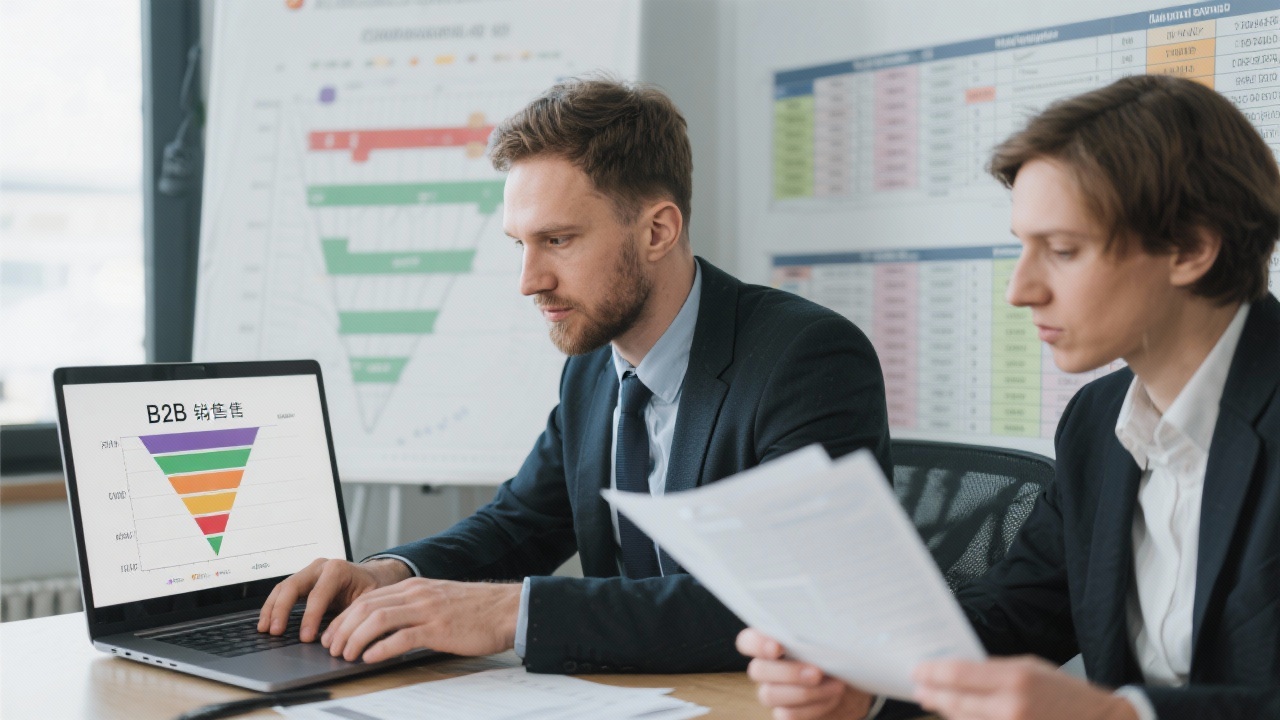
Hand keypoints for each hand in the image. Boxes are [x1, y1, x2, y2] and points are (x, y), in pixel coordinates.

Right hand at [257, 557, 410, 641]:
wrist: (374, 576)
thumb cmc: (372, 588)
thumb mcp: (370, 601)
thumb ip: (354, 616)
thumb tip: (341, 639)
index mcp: (338, 569)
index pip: (318, 594)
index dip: (310, 617)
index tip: (305, 637)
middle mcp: (320, 567)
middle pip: (293, 586)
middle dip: (282, 609)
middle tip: (276, 631)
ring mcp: (309, 572)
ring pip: (283, 588)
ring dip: (271, 609)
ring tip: (265, 629)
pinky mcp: (303, 581)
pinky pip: (283, 592)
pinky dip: (273, 607)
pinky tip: (267, 623)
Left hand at [320, 578, 521, 662]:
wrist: (507, 610)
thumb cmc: (475, 610)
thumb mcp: (437, 601)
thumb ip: (412, 608)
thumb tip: (384, 626)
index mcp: (414, 586)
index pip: (367, 598)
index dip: (343, 617)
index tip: (331, 634)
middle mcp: (416, 594)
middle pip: (366, 607)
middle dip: (342, 628)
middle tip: (331, 647)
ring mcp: (427, 610)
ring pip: (378, 619)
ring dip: (355, 638)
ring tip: (346, 655)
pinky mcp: (438, 629)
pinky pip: (402, 637)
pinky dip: (380, 648)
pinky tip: (370, 658)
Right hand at [737, 628, 873, 719]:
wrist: (850, 684)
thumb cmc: (836, 654)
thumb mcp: (830, 639)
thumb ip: (817, 633)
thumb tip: (825, 630)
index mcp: (771, 642)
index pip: (747, 641)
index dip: (756, 644)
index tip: (778, 647)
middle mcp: (766, 667)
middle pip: (757, 670)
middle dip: (789, 672)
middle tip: (817, 672)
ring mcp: (773, 692)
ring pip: (770, 695)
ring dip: (805, 692)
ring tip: (835, 686)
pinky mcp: (785, 712)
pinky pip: (787, 715)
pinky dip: (813, 708)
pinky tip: (832, 698)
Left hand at [913, 656, 1139, 719]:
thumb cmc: (1065, 693)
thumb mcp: (1031, 668)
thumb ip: (993, 670)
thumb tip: (956, 673)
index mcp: (1016, 678)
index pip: (959, 674)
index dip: (933, 672)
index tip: (918, 671)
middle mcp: (1011, 707)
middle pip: (956, 702)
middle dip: (933, 694)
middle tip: (919, 688)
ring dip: (946, 711)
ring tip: (935, 701)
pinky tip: (959, 716)